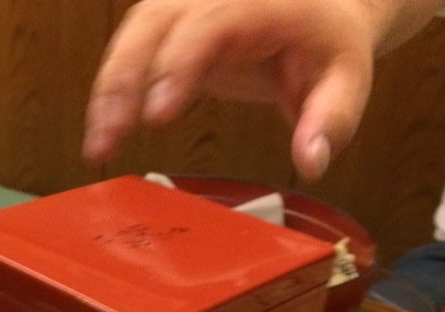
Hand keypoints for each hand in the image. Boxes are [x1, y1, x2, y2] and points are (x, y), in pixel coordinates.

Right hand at [83, 0, 384, 180]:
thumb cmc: (328, 45)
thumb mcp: (346, 80)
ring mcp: (186, 4)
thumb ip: (329, 121)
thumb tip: (311, 163)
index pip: (208, 25)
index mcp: (259, 2)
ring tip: (98, 144)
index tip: (157, 114)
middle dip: (124, 80)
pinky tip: (103, 129)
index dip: (177, 66)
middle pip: (153, 23)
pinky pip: (131, 45)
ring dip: (108, 88)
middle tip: (109, 136)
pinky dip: (112, 86)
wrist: (319, 10)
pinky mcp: (169, 22)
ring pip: (132, 33)